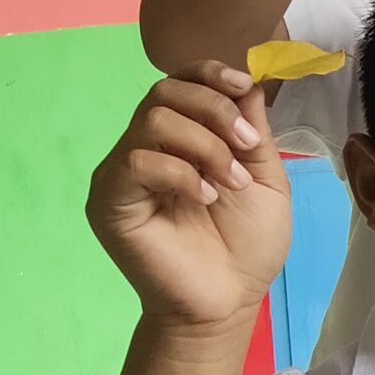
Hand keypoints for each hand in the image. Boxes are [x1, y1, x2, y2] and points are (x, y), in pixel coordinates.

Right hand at [88, 63, 290, 330]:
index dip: (209, 73)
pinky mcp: (110, 200)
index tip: (244, 85)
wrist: (227, 302)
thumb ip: (252, 130)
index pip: (178, 81)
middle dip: (214, 110)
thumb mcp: (265, 179)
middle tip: (246, 147)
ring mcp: (123, 172)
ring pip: (152, 120)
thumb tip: (249, 79)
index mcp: (181, 138)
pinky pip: (136, 161)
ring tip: (231, 184)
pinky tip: (205, 199)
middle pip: (163, 92)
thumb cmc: (246, 246)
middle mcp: (146, 147)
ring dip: (205, 145)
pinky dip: (180, 173)